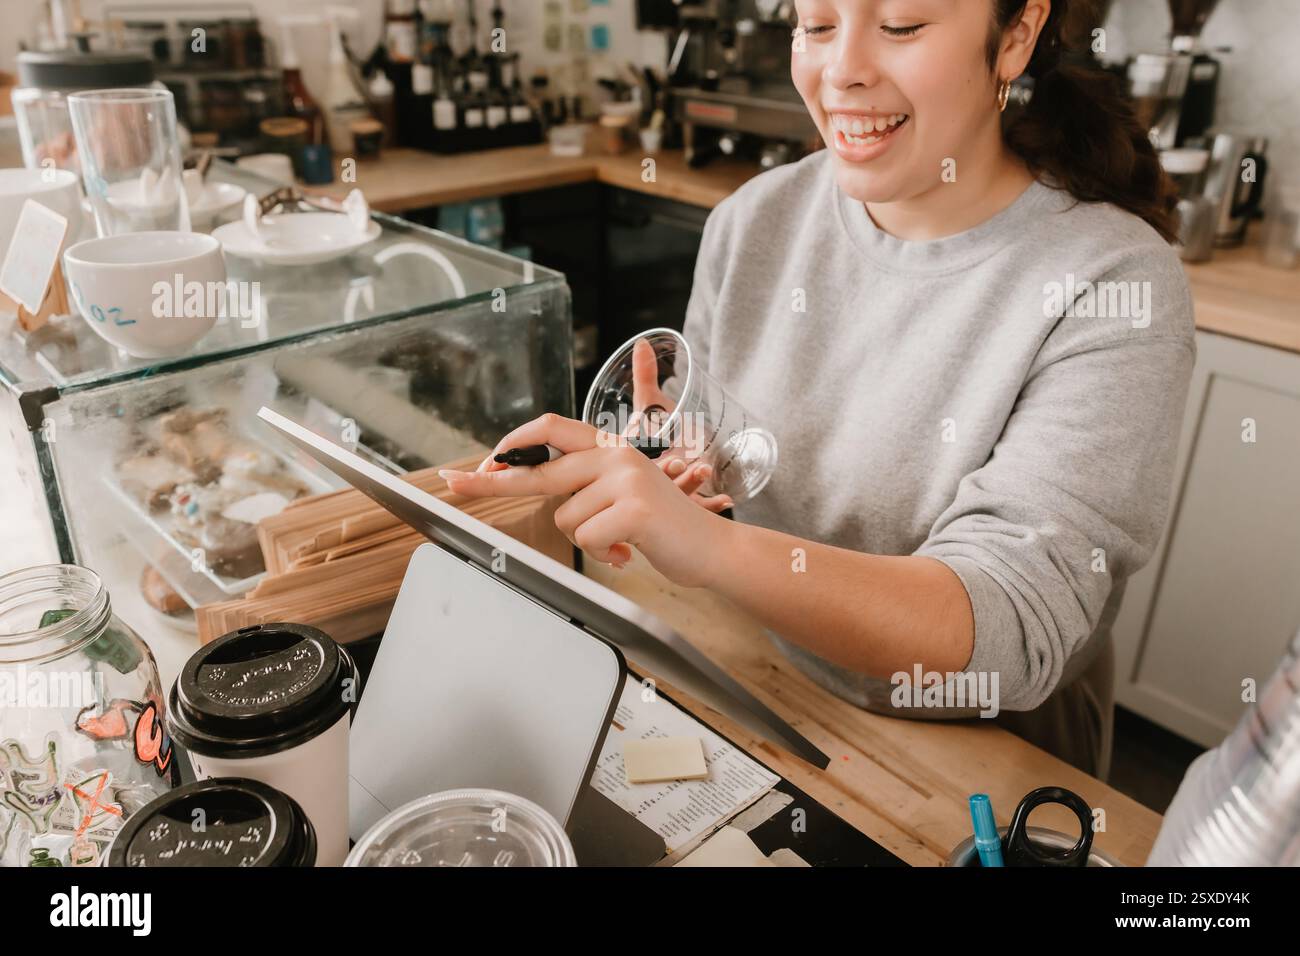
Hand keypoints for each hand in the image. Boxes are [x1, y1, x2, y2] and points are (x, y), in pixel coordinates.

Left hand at [440, 413, 731, 588]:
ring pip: (565, 518)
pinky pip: (588, 537)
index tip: (484, 463)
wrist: (712, 547)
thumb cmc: (664, 526)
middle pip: (540, 471)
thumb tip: (536, 483)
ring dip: (587, 539)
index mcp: (609, 448)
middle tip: (455, 484)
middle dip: (492, 481)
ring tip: (620, 541)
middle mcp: (614, 456)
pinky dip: (604, 554)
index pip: (551, 430)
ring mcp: (625, 480)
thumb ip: (587, 483)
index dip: (513, 444)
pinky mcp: (634, 509)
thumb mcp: (623, 492)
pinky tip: (628, 553)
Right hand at [629, 336, 733, 512]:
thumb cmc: (655, 428)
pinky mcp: (683, 503)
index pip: (635, 463)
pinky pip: (694, 508)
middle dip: (675, 477)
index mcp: (632, 456)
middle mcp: (645, 478)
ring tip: (706, 471)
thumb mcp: (649, 403)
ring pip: (674, 496)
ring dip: (692, 487)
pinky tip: (726, 499)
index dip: (653, 464)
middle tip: (694, 466)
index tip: (674, 457)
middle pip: (656, 483)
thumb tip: (642, 343)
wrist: (666, 450)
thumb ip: (644, 375)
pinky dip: (711, 504)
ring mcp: (663, 494)